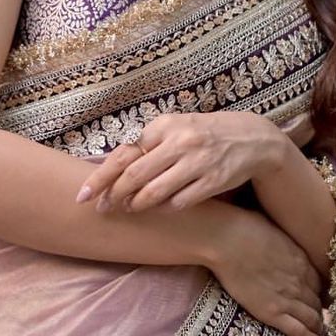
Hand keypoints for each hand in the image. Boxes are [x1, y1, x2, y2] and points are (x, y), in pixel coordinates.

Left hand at [76, 112, 283, 214]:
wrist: (252, 139)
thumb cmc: (204, 134)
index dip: (101, 177)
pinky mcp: (214, 181)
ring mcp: (198, 162)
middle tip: (103, 209)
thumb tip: (110, 166)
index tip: (83, 195)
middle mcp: (180, 141)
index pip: (124, 154)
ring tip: (130, 209)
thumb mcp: (176, 127)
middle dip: (113, 196)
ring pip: (154, 193)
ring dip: (137, 205)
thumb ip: (147, 143)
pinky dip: (165, 208)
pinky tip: (160, 208)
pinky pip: (179, 202)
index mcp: (165, 125)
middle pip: (134, 176)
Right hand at [210, 206, 328, 335]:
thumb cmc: (245, 227)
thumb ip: (283, 242)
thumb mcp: (275, 229)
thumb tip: (279, 241)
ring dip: (319, 327)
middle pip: (318, 301)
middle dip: (323, 312)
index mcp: (301, 260)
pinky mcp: (273, 312)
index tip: (323, 300)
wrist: (228, 240)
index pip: (319, 283)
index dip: (322, 294)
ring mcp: (288, 297)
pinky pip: (299, 331)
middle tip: (325, 322)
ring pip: (313, 317)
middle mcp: (301, 280)